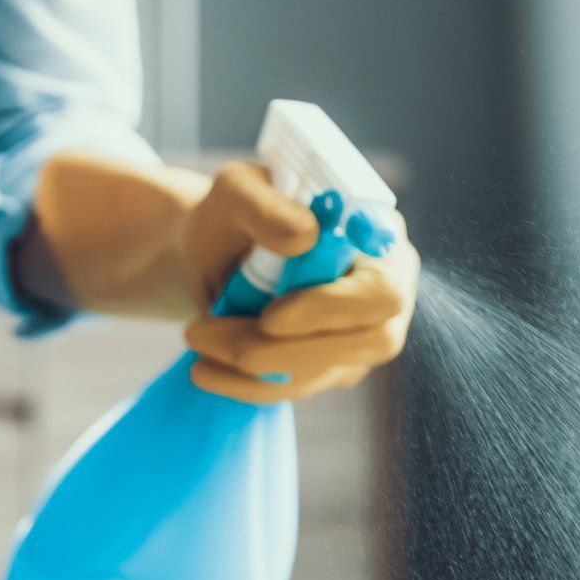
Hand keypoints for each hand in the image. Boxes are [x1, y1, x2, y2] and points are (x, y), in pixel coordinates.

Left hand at [181, 164, 418, 403]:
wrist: (211, 253)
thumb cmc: (235, 214)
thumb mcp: (236, 192)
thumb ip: (266, 204)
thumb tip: (305, 236)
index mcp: (380, 238)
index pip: (383, 289)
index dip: (336, 310)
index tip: (271, 317)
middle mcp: (385, 290)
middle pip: (367, 342)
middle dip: (287, 348)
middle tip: (207, 335)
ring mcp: (363, 335)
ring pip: (326, 370)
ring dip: (253, 362)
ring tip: (194, 336)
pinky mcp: (332, 366)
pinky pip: (298, 387)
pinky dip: (245, 384)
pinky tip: (202, 370)